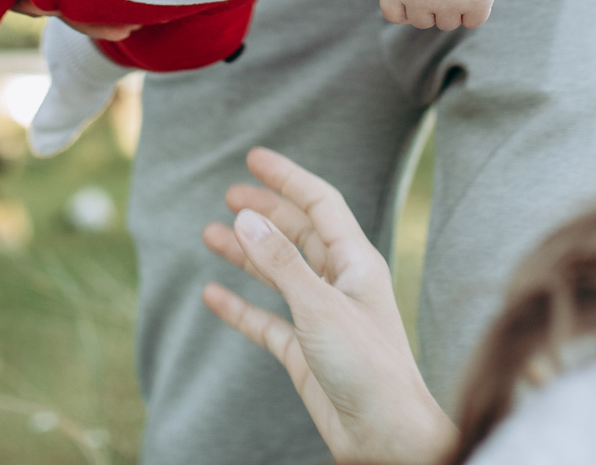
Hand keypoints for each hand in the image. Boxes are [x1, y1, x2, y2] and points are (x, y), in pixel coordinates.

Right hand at [200, 148, 458, 464]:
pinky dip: (240, 306)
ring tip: (210, 234)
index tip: (254, 158)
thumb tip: (246, 217)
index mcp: (356, 262)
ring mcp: (321, 318)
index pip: (320, 204)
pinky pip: (266, 320)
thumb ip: (281, 263)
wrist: (385, 437)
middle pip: (298, 235)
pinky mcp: (305, 352)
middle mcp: (339, 284)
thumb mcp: (320, 306)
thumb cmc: (368, 367)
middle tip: (229, 194)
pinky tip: (213, 296)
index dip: (288, 179)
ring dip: (248, 253)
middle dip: (265, 212)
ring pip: (279, 274)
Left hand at [378, 0, 505, 29]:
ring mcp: (451, 2)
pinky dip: (473, 9)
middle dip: (428, 5)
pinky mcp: (478, 2)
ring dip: (451, 7)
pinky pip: (471, 21)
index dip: (403, 6)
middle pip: (421, 21)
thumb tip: (404, 16)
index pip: (394, 14)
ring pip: (447, 24)